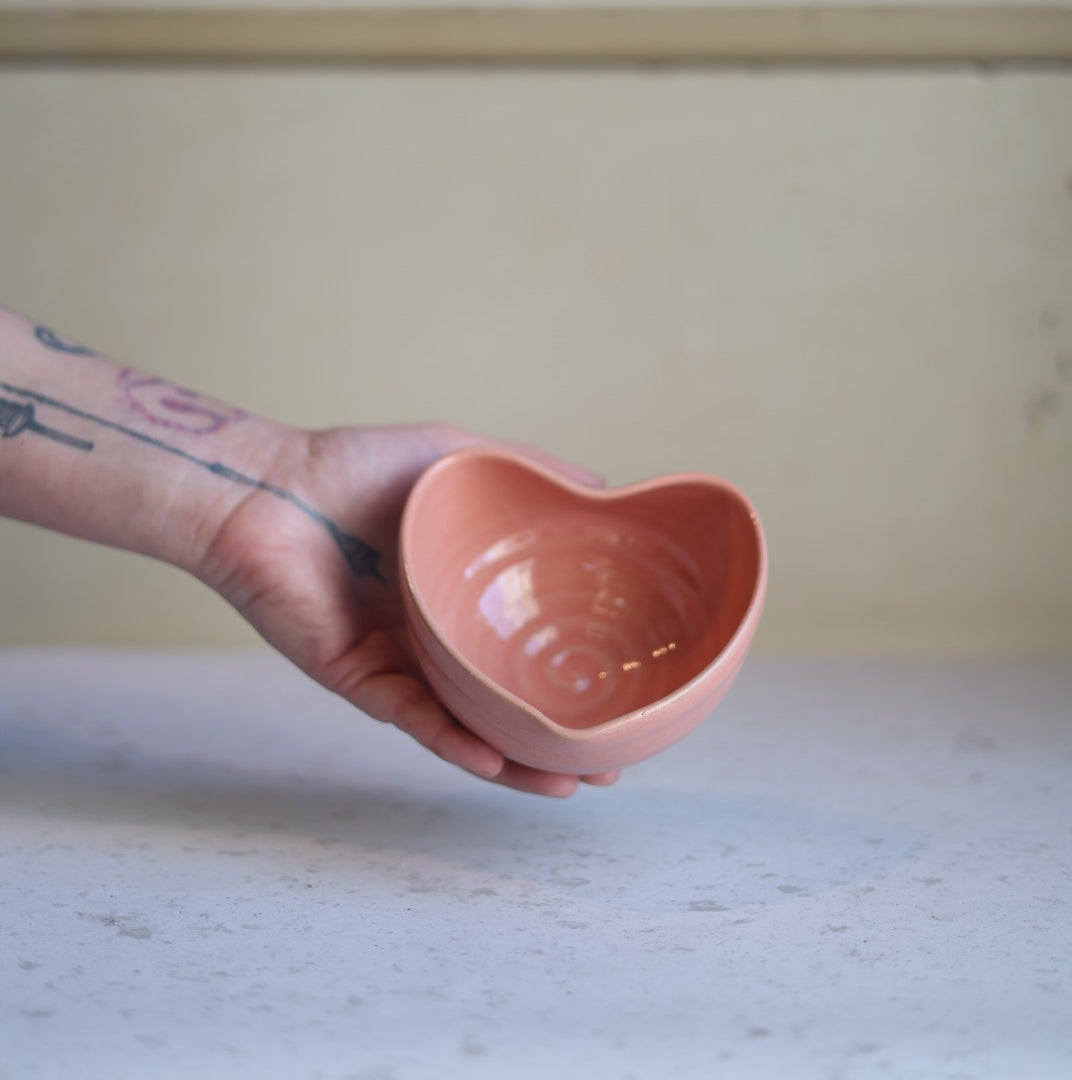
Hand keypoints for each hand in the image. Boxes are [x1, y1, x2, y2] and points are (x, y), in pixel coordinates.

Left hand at [199, 422, 620, 796]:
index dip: (570, 676)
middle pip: (502, 703)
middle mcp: (434, 640)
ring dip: (515, 761)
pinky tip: (497, 761)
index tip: (623, 698)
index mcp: (459, 597)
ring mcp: (398, 664)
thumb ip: (524, 468)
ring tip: (570, 780)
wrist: (265, 486)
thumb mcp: (455, 456)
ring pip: (464, 725)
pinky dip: (453, 741)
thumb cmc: (354, 468)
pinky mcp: (358, 677)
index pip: (523, 649)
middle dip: (554, 739)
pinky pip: (412, 716)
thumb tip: (601, 482)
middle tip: (610, 765)